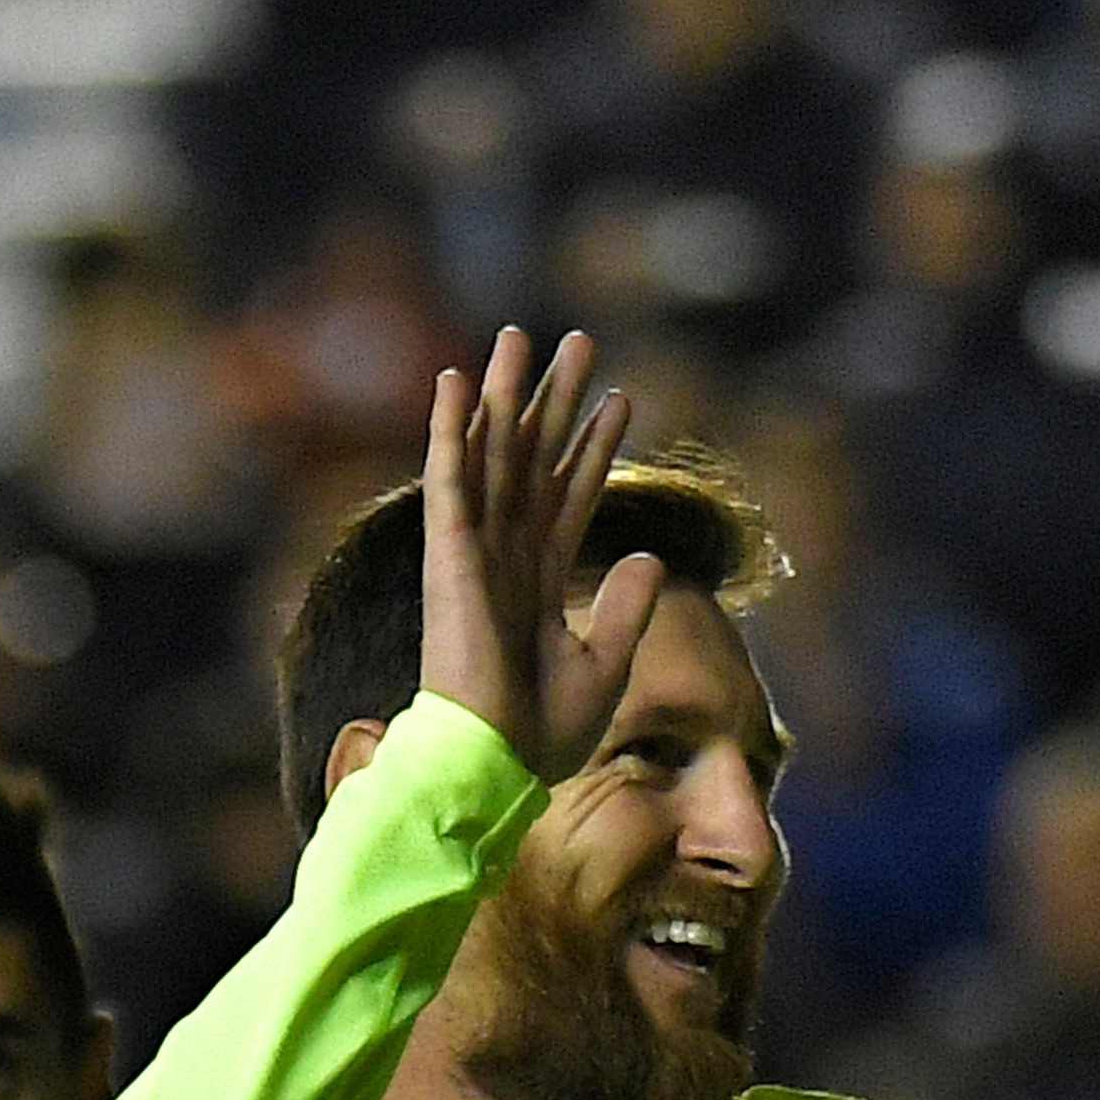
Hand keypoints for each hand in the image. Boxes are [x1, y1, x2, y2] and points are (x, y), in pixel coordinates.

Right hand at [415, 326, 662, 781]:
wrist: (496, 763)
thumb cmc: (540, 733)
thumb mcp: (605, 665)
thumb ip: (626, 606)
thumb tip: (651, 551)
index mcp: (540, 580)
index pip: (572, 493)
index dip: (596, 445)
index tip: (622, 398)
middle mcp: (506, 554)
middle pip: (535, 457)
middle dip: (556, 399)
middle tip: (580, 341)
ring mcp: (474, 551)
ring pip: (494, 452)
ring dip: (505, 393)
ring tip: (521, 336)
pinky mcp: (448, 555)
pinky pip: (450, 479)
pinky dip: (450, 430)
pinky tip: (455, 381)